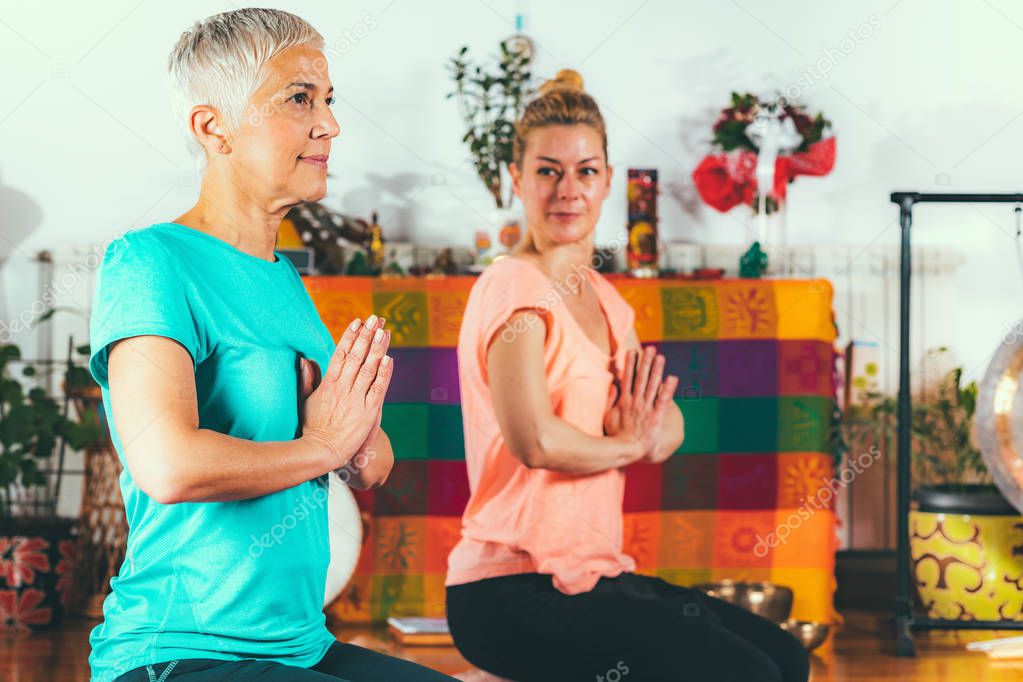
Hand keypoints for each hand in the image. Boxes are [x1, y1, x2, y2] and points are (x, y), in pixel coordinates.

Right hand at [300, 315, 392, 468]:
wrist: (320, 452)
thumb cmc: (312, 428)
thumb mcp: (306, 400)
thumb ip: (307, 379)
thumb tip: (305, 359)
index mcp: (328, 384)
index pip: (340, 354)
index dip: (350, 336)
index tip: (357, 322)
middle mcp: (342, 388)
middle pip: (356, 356)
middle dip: (366, 336)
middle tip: (375, 319)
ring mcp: (355, 400)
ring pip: (368, 368)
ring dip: (377, 348)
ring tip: (384, 331)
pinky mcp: (367, 412)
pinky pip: (377, 389)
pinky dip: (384, 373)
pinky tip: (389, 359)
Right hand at [603, 346, 677, 462]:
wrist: (626, 450)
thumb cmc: (617, 435)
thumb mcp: (608, 416)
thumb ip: (610, 400)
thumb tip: (614, 385)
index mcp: (625, 401)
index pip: (628, 378)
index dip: (631, 364)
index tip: (633, 351)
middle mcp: (636, 402)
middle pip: (642, 378)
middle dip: (646, 362)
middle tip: (650, 348)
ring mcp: (646, 408)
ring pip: (653, 385)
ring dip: (657, 370)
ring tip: (661, 357)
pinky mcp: (656, 417)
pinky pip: (664, 400)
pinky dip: (668, 389)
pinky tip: (673, 378)